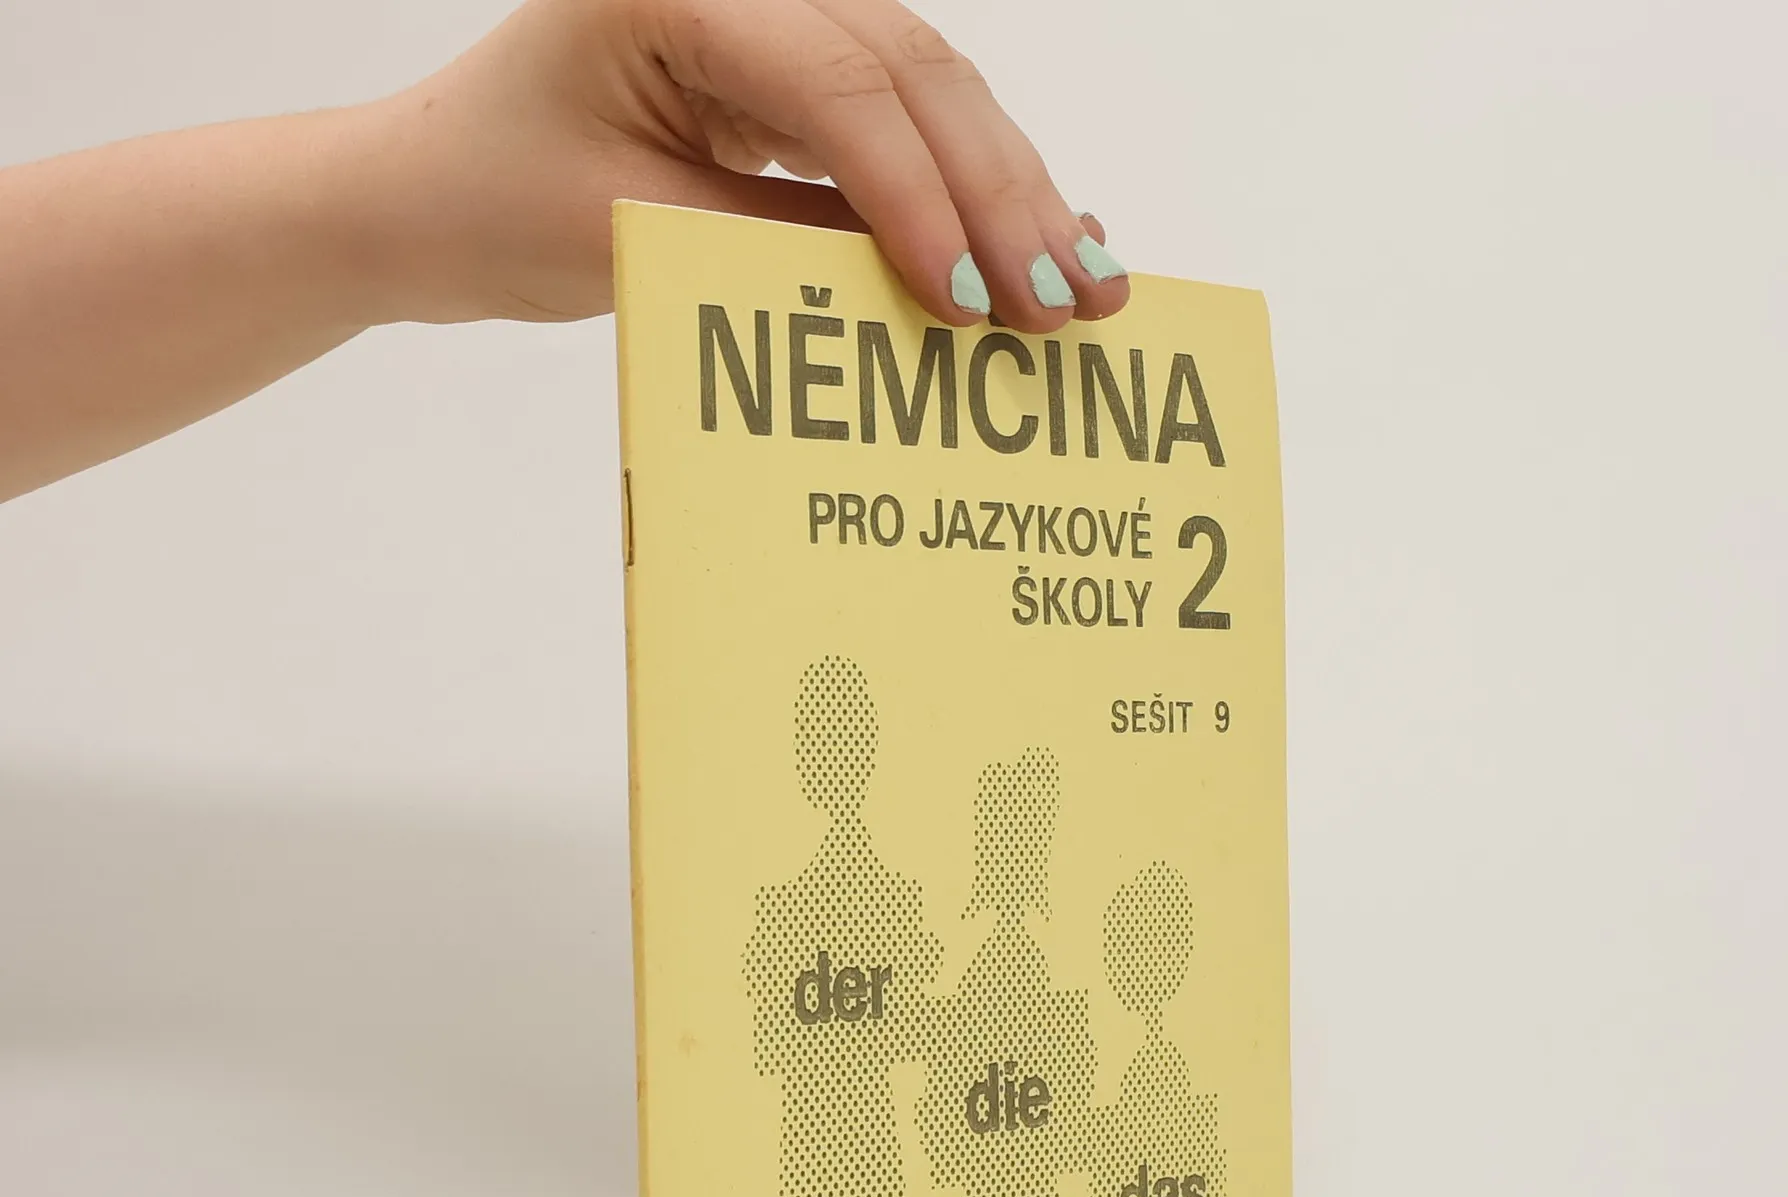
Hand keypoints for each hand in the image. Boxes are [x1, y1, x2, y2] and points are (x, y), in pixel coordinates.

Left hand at [355, 0, 1127, 331]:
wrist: (427, 195)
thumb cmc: (494, 204)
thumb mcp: (635, 234)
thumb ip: (778, 250)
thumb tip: (927, 295)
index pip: (838, 85)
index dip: (917, 195)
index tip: (971, 301)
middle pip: (912, 70)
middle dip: (999, 195)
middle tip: (1066, 299)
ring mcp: (775, 13)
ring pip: (931, 88)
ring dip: (1012, 192)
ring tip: (1083, 284)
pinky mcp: (790, 68)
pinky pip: (905, 118)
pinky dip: (972, 187)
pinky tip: (1046, 234)